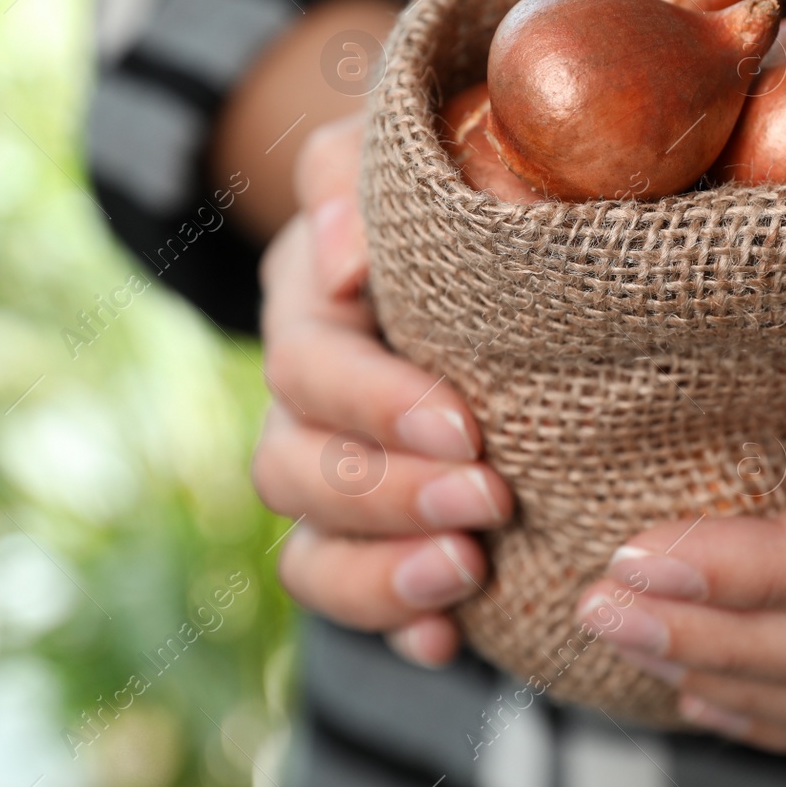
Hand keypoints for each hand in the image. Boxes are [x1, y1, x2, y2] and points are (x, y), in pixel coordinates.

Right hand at [251, 115, 513, 665]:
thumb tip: (337, 260)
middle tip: (489, 500)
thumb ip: (353, 174)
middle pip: (292, 468)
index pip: (304, 365)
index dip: (371, 403)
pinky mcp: (377, 538)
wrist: (493, 252)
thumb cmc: (463, 181)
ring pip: (308, 549)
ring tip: (467, 572)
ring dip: (381, 571)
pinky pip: (353, 599)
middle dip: (386, 493)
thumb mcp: (408, 145)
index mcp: (311, 308)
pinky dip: (397, 626)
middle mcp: (308, 402)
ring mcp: (335, 477)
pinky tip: (449, 641)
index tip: (464, 425)